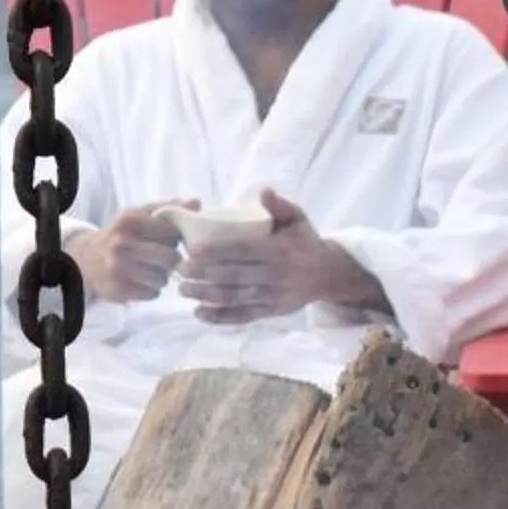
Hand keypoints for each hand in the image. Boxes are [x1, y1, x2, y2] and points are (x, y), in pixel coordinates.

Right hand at [67, 199, 197, 304]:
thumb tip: (197, 203)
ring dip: (161, 276)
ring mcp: (118, 268)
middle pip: (171, 258)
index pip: (173, 233)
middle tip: (162, 257)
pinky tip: (140, 280)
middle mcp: (121, 243)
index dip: (175, 238)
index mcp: (130, 220)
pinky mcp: (117, 289)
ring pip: (163, 279)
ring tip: (150, 269)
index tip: (167, 239)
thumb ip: (169, 208)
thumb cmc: (123, 233)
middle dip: (171, 260)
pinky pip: (152, 294)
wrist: (88, 258)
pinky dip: (151, 290)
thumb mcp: (141, 214)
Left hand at [176, 189, 388, 325]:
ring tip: (182, 289)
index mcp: (279, 249)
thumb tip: (264, 191)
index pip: (242, 250)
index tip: (191, 249)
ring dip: (205, 295)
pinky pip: (243, 317)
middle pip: (234, 275)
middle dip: (203, 274)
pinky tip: (198, 313)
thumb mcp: (298, 219)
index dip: (216, 251)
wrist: (329, 274)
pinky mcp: (272, 312)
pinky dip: (220, 317)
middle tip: (178, 269)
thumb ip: (279, 206)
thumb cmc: (304, 241)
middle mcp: (276, 274)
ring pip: (235, 297)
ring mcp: (274, 296)